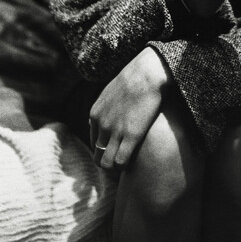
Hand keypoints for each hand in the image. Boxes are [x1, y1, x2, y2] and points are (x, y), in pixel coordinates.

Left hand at [89, 47, 171, 170]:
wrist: (146, 73)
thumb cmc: (135, 78)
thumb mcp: (111, 91)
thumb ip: (106, 105)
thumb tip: (107, 113)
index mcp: (95, 114)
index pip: (94, 141)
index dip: (105, 149)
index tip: (116, 151)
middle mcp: (101, 125)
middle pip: (97, 155)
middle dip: (107, 162)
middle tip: (121, 162)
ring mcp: (115, 131)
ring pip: (106, 162)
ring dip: (114, 168)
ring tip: (127, 167)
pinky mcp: (131, 135)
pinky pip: (120, 161)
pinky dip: (124, 167)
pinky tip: (133, 164)